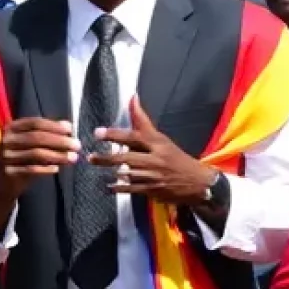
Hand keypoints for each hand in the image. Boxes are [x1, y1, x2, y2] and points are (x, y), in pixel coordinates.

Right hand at [0, 116, 77, 195]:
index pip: (35, 123)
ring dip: (57, 155)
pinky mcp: (8, 172)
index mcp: (12, 128)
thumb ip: (47, 135)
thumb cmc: (20, 159)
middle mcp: (7, 140)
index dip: (54, 125)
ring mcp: (5, 156)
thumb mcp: (30, 145)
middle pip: (37, 137)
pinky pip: (31, 169)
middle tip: (77, 145)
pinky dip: (46, 169)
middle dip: (59, 141)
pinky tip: (57, 169)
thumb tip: (68, 126)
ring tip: (73, 158)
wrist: (1, 183)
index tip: (71, 129)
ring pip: (36, 153)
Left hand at [88, 96, 214, 205]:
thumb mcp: (162, 139)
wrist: (198, 182)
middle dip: (107, 157)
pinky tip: (108, 186)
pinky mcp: (152, 190)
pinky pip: (132, 189)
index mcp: (158, 143)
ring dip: (111, 171)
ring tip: (95, 166)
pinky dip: (119, 187)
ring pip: (128, 173)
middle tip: (90, 156)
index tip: (98, 133)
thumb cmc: (177, 158)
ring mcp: (154, 176)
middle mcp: (155, 159)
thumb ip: (143, 121)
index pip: (134, 136)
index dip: (115, 134)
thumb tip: (132, 97)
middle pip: (127, 157)